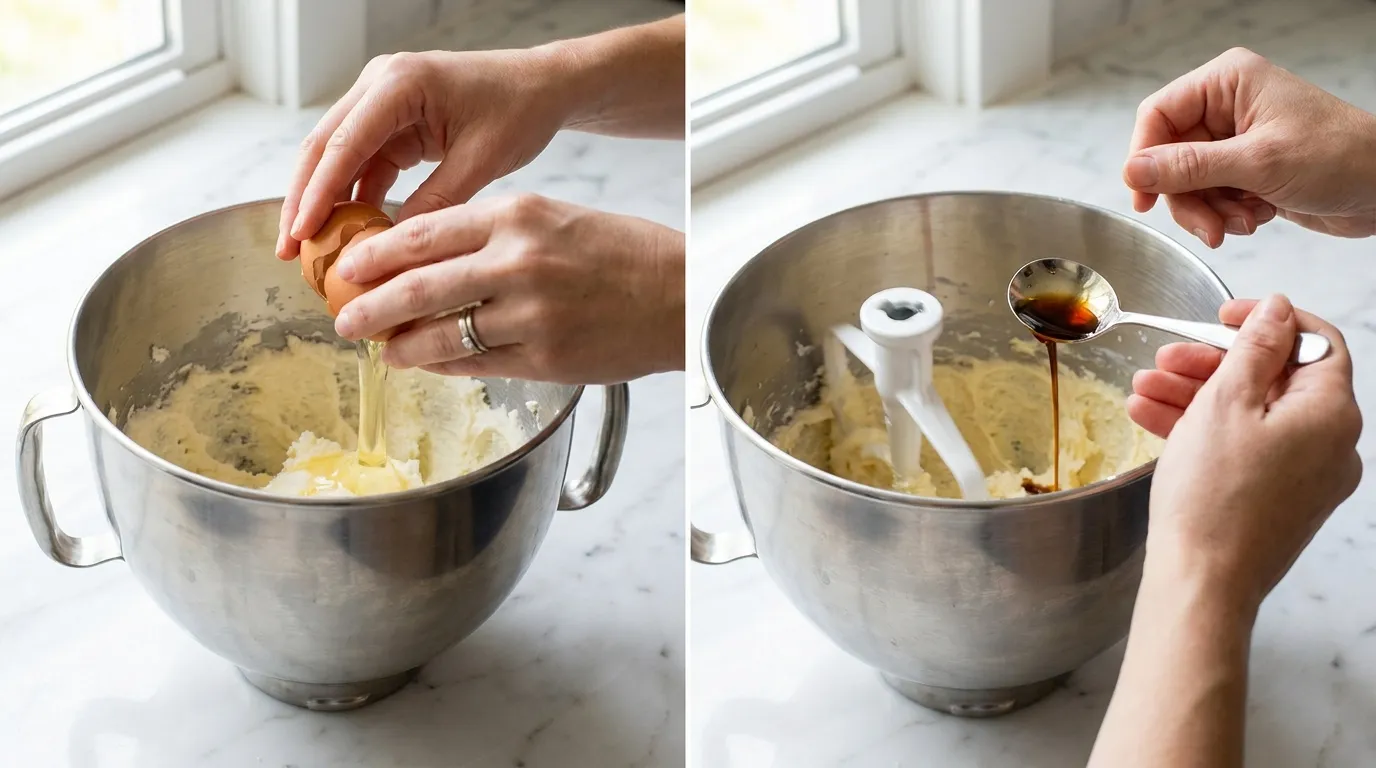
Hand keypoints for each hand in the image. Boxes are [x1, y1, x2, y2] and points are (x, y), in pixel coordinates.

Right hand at [276, 15, 685, 260]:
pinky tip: (346, 236)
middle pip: (323, 146)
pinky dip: (352, 197)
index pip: (344, 143)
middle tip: (288, 250)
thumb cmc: (519, 111)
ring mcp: (380, 100)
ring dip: (321, 201)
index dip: (318, 192)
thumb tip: (395, 248)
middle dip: (303, 200)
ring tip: (307, 251)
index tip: (301, 234)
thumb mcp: (481, 160)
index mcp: (400, 83)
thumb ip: (437, 201)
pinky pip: (361, 162)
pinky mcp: (390, 120)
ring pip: (335, 156)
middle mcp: (379, 83)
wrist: (541, 85)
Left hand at [327, 193, 684, 383]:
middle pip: (419, 286)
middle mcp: (518, 262)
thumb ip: (490, 233)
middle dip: (371, 306)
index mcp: (516, 215)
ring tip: (381, 349)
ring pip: (441, 334)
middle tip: (345, 318)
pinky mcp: (544, 358)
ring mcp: (530, 314)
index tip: (346, 267)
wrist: (678, 295)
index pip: (423, 234)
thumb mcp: (552, 217)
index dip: (374, 255)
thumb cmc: (619, 252)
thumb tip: (426, 254)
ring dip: (402, 345)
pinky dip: (442, 365)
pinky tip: (426, 363)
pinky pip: (475, 364)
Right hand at [1124, 47, 1375, 246]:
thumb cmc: (1342, 156)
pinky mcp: (1246, 167)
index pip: (1158, 116)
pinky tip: (1259, 215)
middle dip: (1188, 197)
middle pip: (1170, 157)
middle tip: (1209, 225)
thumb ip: (1189, 167)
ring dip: (1210, 211)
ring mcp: (1236, 138)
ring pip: (1188, 183)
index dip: (1144, 158)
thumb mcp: (1258, 162)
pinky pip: (1211, 195)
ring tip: (1242, 222)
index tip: (1144, 197)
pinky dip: (1228, 214)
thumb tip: (1134, 171)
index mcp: (1228, 82)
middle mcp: (1227, 106)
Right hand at [1129, 295, 1361, 612]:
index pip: (1317, 342)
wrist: (1201, 582)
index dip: (1270, 321)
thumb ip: (1254, 348)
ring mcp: (1307, 477)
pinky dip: (1206, 431)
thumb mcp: (1225, 403)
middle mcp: (1331, 445)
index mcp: (1330, 414)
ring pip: (1254, 415)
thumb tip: (1278, 310)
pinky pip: (1247, 449)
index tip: (1224, 315)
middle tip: (1166, 357)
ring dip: (1198, 395)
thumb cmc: (1212, 496)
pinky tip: (1153, 419)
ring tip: (1143, 388)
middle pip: (1277, 380)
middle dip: (1215, 363)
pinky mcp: (1279, 501)